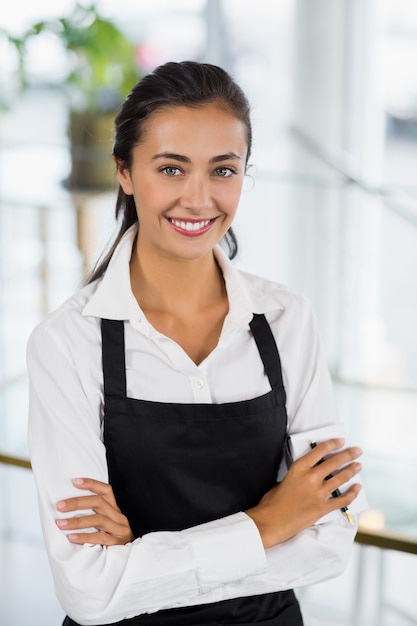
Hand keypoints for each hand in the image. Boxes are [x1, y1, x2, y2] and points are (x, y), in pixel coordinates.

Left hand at [56, 478, 133, 545]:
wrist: (127, 562)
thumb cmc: (109, 541)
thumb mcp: (104, 525)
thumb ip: (93, 516)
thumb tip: (66, 509)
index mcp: (114, 510)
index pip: (106, 490)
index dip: (91, 484)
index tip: (74, 482)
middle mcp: (119, 517)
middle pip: (99, 502)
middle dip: (77, 502)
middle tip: (59, 506)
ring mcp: (120, 530)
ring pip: (99, 520)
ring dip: (77, 521)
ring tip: (60, 524)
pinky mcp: (118, 544)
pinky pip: (100, 538)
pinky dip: (85, 537)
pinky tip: (72, 538)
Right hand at [246, 438, 361, 548]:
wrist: (272, 521)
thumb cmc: (273, 501)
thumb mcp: (285, 478)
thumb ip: (300, 473)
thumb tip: (313, 471)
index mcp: (299, 467)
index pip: (321, 449)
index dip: (333, 443)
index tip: (341, 441)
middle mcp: (311, 477)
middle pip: (335, 461)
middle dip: (348, 454)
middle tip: (357, 451)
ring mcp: (319, 493)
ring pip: (341, 477)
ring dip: (352, 470)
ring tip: (358, 466)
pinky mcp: (323, 508)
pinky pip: (343, 499)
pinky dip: (352, 493)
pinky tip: (357, 488)